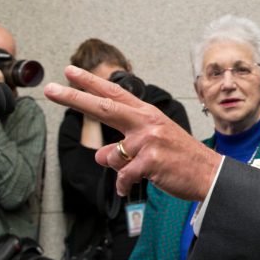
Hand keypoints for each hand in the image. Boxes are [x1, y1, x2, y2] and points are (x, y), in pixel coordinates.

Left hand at [44, 65, 221, 198]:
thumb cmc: (181, 159)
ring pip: (112, 155)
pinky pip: (123, 177)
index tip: (70, 72)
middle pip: (104, 107)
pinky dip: (124, 185)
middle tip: (50, 89)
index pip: (115, 94)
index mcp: (148, 115)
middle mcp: (147, 122)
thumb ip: (125, 146)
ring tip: (135, 174)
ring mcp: (149, 140)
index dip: (91, 83)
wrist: (209, 174)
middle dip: (74, 97)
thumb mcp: (153, 146)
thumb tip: (100, 155)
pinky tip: (131, 187)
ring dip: (118, 169)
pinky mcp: (151, 161)